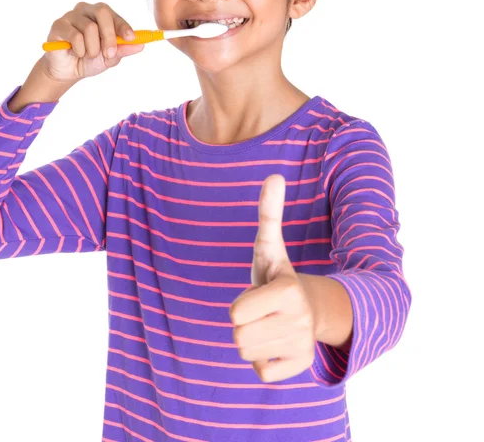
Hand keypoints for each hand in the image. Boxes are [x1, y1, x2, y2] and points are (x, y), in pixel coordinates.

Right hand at [42, 1, 144, 82]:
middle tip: (109, 53)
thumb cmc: (90, 60)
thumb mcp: (110, 58)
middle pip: (102, 12)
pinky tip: (76, 53)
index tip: (131, 38)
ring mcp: (70, 16)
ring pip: (89, 27)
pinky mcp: (58, 25)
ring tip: (87, 55)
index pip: (114, 15)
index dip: (123, 26)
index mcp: (100, 16)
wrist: (68, 72)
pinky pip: (75, 36)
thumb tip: (141, 44)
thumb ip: (124, 49)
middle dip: (109, 35)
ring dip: (92, 48)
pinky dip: (80, 50)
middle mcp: (85, 11)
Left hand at [229, 174, 315, 382]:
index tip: (259, 296)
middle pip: (238, 336)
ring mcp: (302, 345)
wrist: (312, 307)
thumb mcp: (270, 246)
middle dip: (245, 323)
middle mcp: (298, 320)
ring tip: (270, 324)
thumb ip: (269, 214)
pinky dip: (264, 361)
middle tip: (263, 312)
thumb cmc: (280, 275)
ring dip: (253, 339)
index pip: (234, 314)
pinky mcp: (302, 366)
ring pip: (247, 354)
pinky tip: (278, 343)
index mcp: (288, 291)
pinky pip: (262, 373)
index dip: (240, 303)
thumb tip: (274, 175)